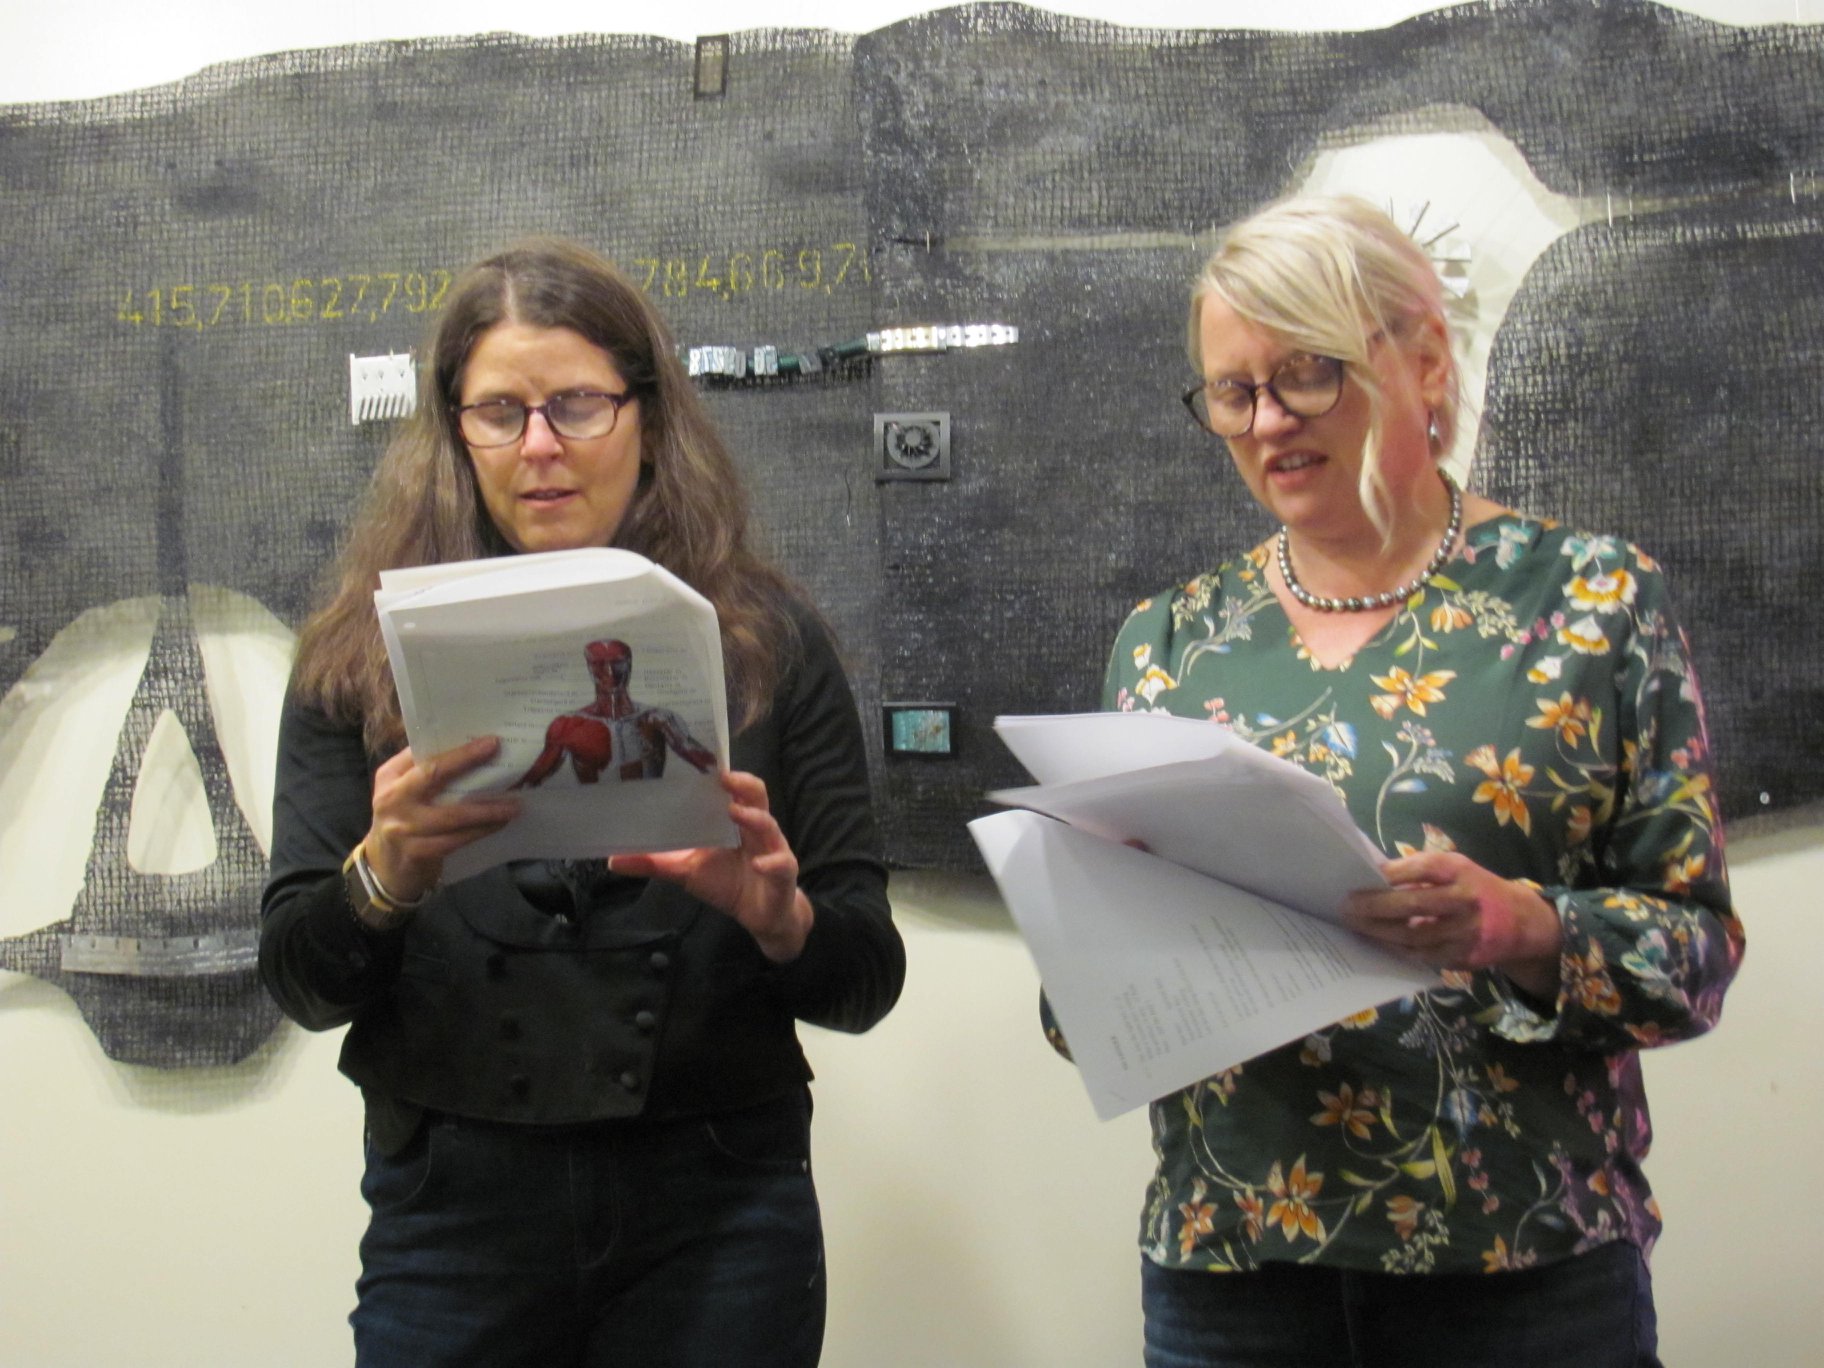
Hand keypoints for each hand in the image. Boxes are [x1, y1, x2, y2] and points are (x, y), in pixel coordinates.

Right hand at [363, 736, 518, 904]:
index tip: (490, 741)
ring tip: (513, 805)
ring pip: (452, 816)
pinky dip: (480, 831)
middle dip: (467, 762)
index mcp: (390, 776)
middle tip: (501, 758)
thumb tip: (469, 746)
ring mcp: (403, 828)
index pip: (423, 754)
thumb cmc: (404, 817)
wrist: (386, 865)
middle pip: (432, 776)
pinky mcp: (417, 853)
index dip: (457, 749)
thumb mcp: (404, 790)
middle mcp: (393, 799)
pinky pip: (455, 840)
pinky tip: (499, 824)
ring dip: (486, 810)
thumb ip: (425, 770)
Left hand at [609, 770, 811, 962]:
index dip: (720, 773)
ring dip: (755, 818)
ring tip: (736, 812)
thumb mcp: (686, 871)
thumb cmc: (726, 883)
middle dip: (743, 783)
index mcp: (733, 820)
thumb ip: (655, 862)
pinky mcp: (783, 874)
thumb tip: (612, 860)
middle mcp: (755, 828)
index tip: (701, 760)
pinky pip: (782, 864)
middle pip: (757, 795)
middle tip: (723, 777)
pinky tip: (759, 864)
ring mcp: (772, 849)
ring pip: (770, 825)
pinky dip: (772, 863)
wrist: (761, 916)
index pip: (730, 788)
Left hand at [1341, 851, 1562, 999]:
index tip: (1361, 877)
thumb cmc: (1474, 888)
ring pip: (1415, 935)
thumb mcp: (1456, 868)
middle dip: (1376, 906)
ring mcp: (1465, 931)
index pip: (1421, 868)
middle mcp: (1465, 900)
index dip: (1390, 874)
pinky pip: (1424, 955)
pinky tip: (1380, 943)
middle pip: (1414, 904)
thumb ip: (1420, 870)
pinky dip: (1399, 949)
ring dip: (1381, 932)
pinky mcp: (1464, 956)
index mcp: (1459, 871)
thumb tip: (1372, 875)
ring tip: (1357, 926)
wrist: (1521, 921)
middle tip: (1347, 907)